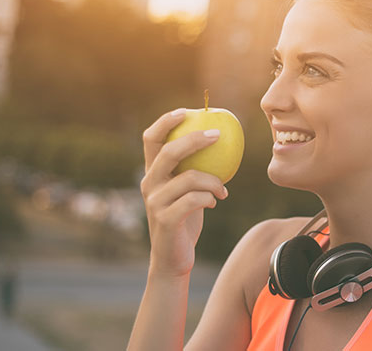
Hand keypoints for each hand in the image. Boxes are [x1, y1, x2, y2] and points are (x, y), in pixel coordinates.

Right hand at [139, 109, 228, 278]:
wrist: (173, 259)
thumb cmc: (185, 220)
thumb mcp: (187, 191)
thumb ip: (193, 170)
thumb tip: (220, 143)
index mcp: (152, 173)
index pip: (150, 138)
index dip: (166, 121)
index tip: (187, 111)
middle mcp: (148, 184)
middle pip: (168, 151)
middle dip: (194, 139)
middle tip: (218, 135)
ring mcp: (154, 202)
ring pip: (188, 177)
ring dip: (213, 180)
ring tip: (223, 190)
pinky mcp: (165, 219)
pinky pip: (193, 199)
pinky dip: (209, 197)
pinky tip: (215, 201)